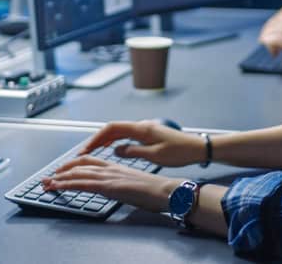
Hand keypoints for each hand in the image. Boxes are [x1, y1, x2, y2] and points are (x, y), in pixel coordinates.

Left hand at [44, 156, 182, 212]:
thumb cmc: (156, 190)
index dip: (74, 164)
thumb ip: (122, 183)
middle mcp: (110, 168)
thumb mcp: (134, 184)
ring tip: (46, 183)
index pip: (90, 161)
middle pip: (80, 165)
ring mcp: (109, 176)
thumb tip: (116, 188)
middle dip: (62, 170)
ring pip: (78, 173)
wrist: (166, 191)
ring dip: (59, 178)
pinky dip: (67, 184)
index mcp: (117, 167)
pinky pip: (83, 183)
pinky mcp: (109, 186)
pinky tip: (58, 186)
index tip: (63, 170)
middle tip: (49, 177)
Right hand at [79, 120, 206, 166]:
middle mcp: (142, 125)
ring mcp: (145, 128)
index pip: (112, 128)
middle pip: (113, 128)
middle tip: (84, 151)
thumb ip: (133, 152)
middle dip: (97, 139)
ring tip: (93, 151)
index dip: (96, 137)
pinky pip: (127, 134)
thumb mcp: (155, 156)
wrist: (197, 148)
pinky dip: (115, 140)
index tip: (86, 148)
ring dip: (105, 139)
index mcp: (142, 129)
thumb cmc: (180, 152)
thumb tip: (116, 150)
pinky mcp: (149, 133)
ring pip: (119, 131)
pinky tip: (111, 148)